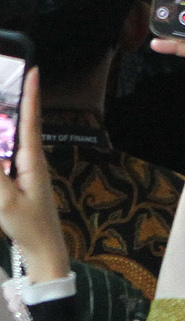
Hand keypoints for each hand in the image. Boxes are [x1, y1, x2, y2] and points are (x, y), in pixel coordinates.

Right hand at [0, 72, 68, 284]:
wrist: (43, 248)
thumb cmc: (28, 225)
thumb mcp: (5, 199)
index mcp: (32, 160)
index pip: (30, 121)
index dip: (31, 95)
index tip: (34, 71)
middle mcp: (32, 159)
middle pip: (20, 124)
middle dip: (16, 101)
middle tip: (12, 79)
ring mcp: (27, 169)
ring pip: (12, 139)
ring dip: (6, 121)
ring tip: (3, 101)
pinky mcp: (20, 179)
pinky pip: (7, 154)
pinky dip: (2, 142)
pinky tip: (1, 134)